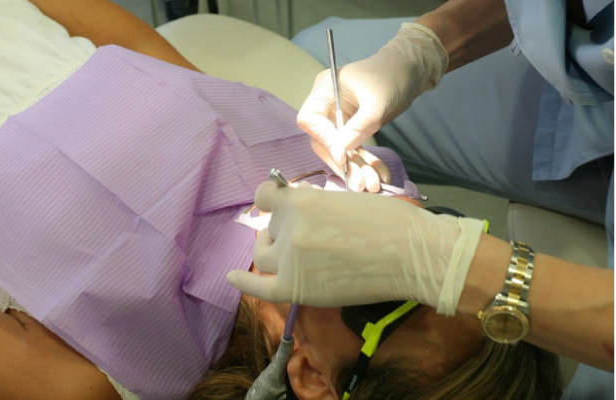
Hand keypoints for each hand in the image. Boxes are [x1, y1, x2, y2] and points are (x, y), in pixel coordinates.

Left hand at [226, 181, 483, 315]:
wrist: (412, 254)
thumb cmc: (390, 221)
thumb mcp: (345, 198)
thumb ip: (315, 207)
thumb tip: (299, 216)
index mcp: (301, 200)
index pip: (265, 196)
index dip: (273, 201)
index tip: (279, 206)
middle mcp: (288, 227)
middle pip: (269, 229)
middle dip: (281, 231)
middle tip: (308, 238)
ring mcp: (289, 259)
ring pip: (263, 255)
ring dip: (273, 252)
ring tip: (293, 256)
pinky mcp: (296, 288)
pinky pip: (259, 287)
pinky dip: (243, 283)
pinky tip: (231, 277)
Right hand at [297, 23, 447, 176]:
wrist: (411, 70)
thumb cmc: (392, 77)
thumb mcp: (376, 103)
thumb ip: (357, 128)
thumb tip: (340, 154)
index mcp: (325, 90)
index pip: (311, 120)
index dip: (324, 140)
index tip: (343, 157)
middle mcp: (327, 104)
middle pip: (323, 140)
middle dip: (342, 162)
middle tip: (360, 183)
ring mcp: (338, 117)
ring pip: (339, 149)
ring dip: (355, 168)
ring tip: (371, 185)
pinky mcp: (351, 126)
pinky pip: (353, 148)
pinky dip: (365, 162)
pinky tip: (378, 174)